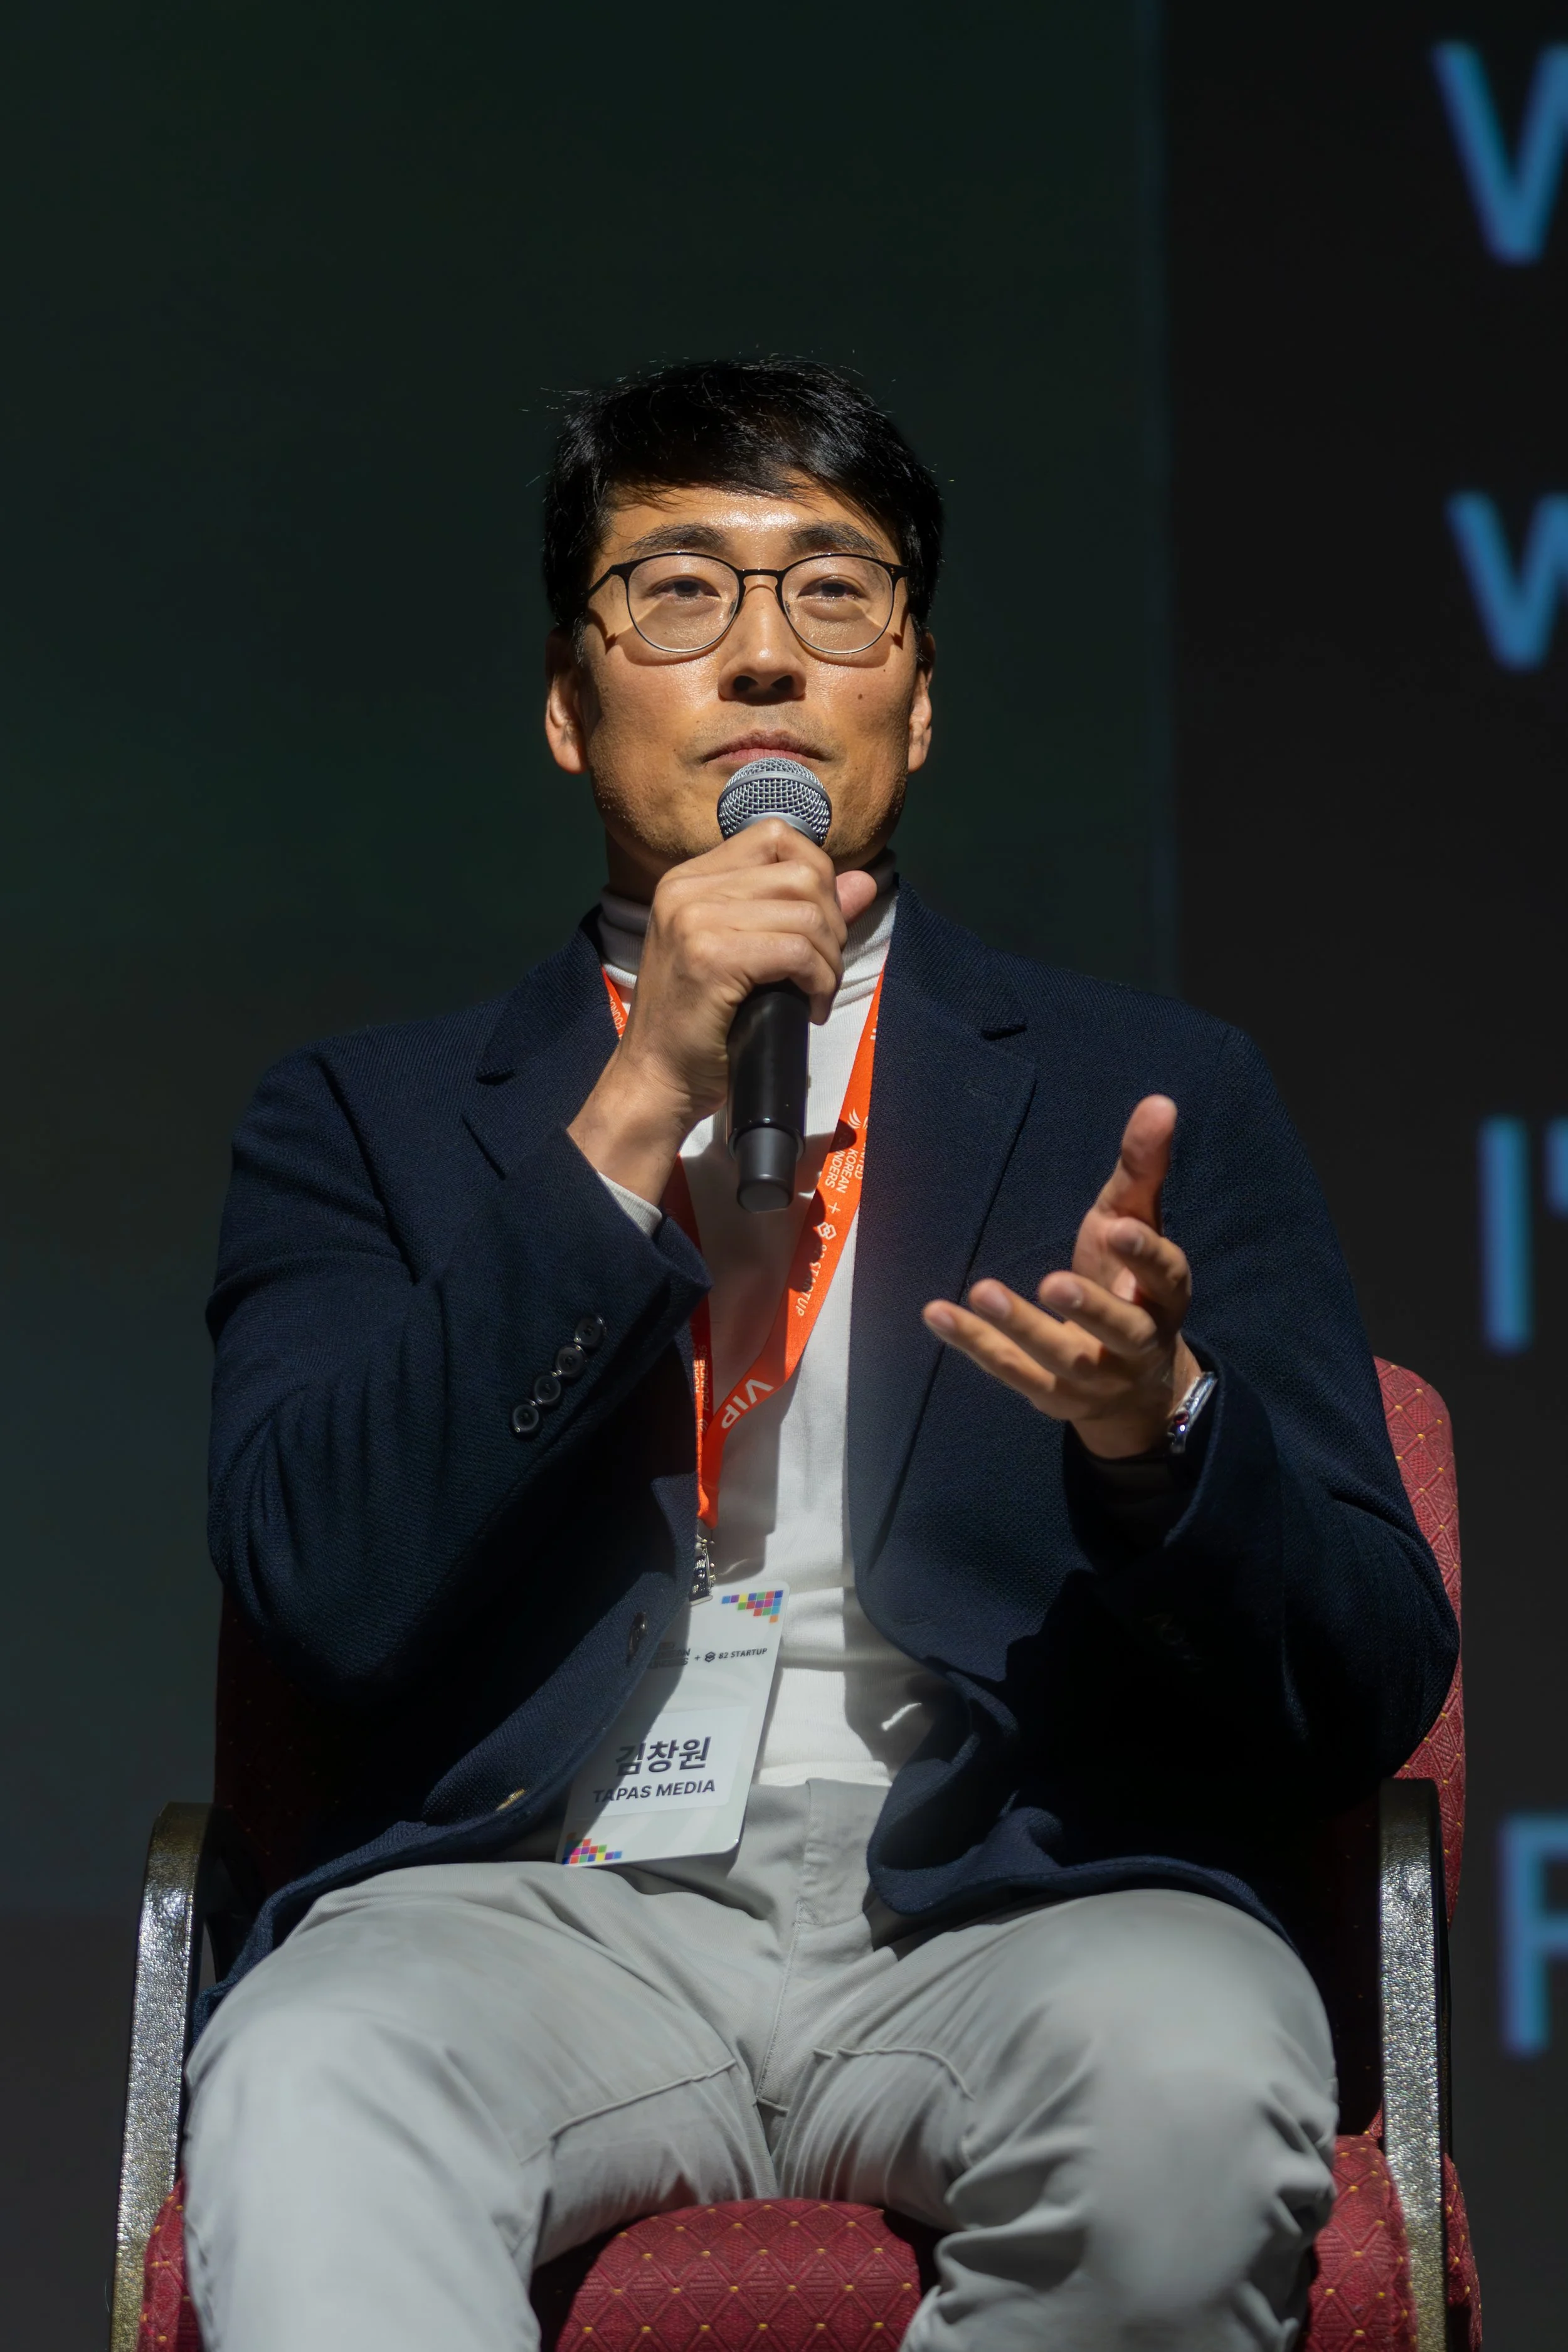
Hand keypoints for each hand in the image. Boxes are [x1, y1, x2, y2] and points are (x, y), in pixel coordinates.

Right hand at [569, 823, 877, 1202]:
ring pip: (807, 913)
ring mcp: (694, 920)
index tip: (816, 928)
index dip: (817, 877)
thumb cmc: (701, 1023)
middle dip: (832, 924)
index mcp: (690, 878)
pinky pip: (796, 951)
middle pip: (801, 873)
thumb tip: (864, 881)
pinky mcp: (710, 958)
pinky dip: (819, 981)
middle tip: (820, 970)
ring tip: (814, 992)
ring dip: (828, 959)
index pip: (777, 837)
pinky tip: (809, 1007)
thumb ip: (800, 911)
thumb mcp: (748, 953)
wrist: (656, 1078)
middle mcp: (687, 888)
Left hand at [922, 1095, 1200, 1458]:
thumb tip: (1160, 1102)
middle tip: (1053, 1281)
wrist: (1134, 1387)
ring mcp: (1095, 1376)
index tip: (1118, 1226)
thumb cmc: (1128, 1282)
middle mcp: (1138, 1342)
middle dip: (1090, 1307)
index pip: (1165, 1276)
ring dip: (1021, 1328)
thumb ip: (1143, 1169)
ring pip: (1061, 1357)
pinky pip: (1012, 1372)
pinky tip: (937, 1313)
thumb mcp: (1134, 1222)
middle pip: (1121, 1329)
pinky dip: (975, 1344)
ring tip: (983, 1291)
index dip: (1145, 1254)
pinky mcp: (1052, 1395)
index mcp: (1165, 1296)